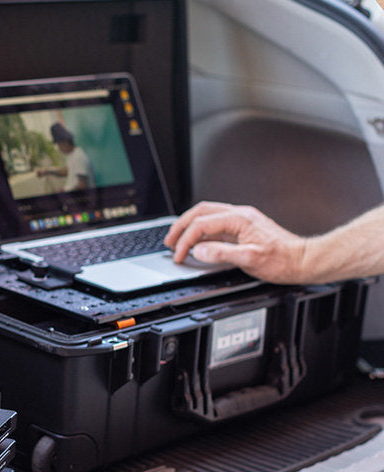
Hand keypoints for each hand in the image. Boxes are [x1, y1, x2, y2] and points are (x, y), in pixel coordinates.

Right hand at [165, 201, 306, 283]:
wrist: (302, 260)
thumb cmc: (282, 260)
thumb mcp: (250, 259)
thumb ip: (221, 253)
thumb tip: (199, 250)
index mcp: (239, 219)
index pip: (202, 224)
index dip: (186, 240)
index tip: (179, 254)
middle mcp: (239, 214)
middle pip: (200, 212)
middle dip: (181, 226)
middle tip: (169, 242)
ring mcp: (242, 219)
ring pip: (207, 214)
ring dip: (190, 225)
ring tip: (179, 239)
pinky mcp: (244, 227)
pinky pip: (216, 222)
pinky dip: (202, 229)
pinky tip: (199, 240)